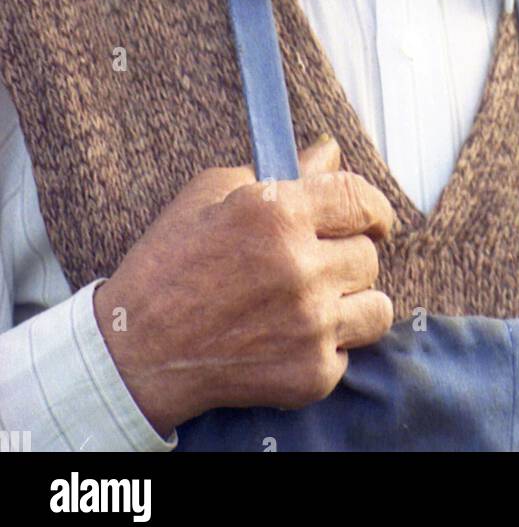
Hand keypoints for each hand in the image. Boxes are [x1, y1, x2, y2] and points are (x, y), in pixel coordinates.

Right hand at [92, 136, 395, 437]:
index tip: (371, 217)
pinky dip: (326, 346)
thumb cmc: (169, 262)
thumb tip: (329, 151)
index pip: (361, 199)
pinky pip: (348, 351)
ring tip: (313, 301)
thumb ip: (282, 170)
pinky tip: (289, 337)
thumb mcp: (214, 194)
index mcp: (277, 213)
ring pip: (374, 306)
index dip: (373, 207)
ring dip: (349, 301)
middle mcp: (301, 269)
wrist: (135, 350)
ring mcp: (309, 326)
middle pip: (368, 254)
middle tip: (314, 262)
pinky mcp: (310, 374)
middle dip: (345, 254)